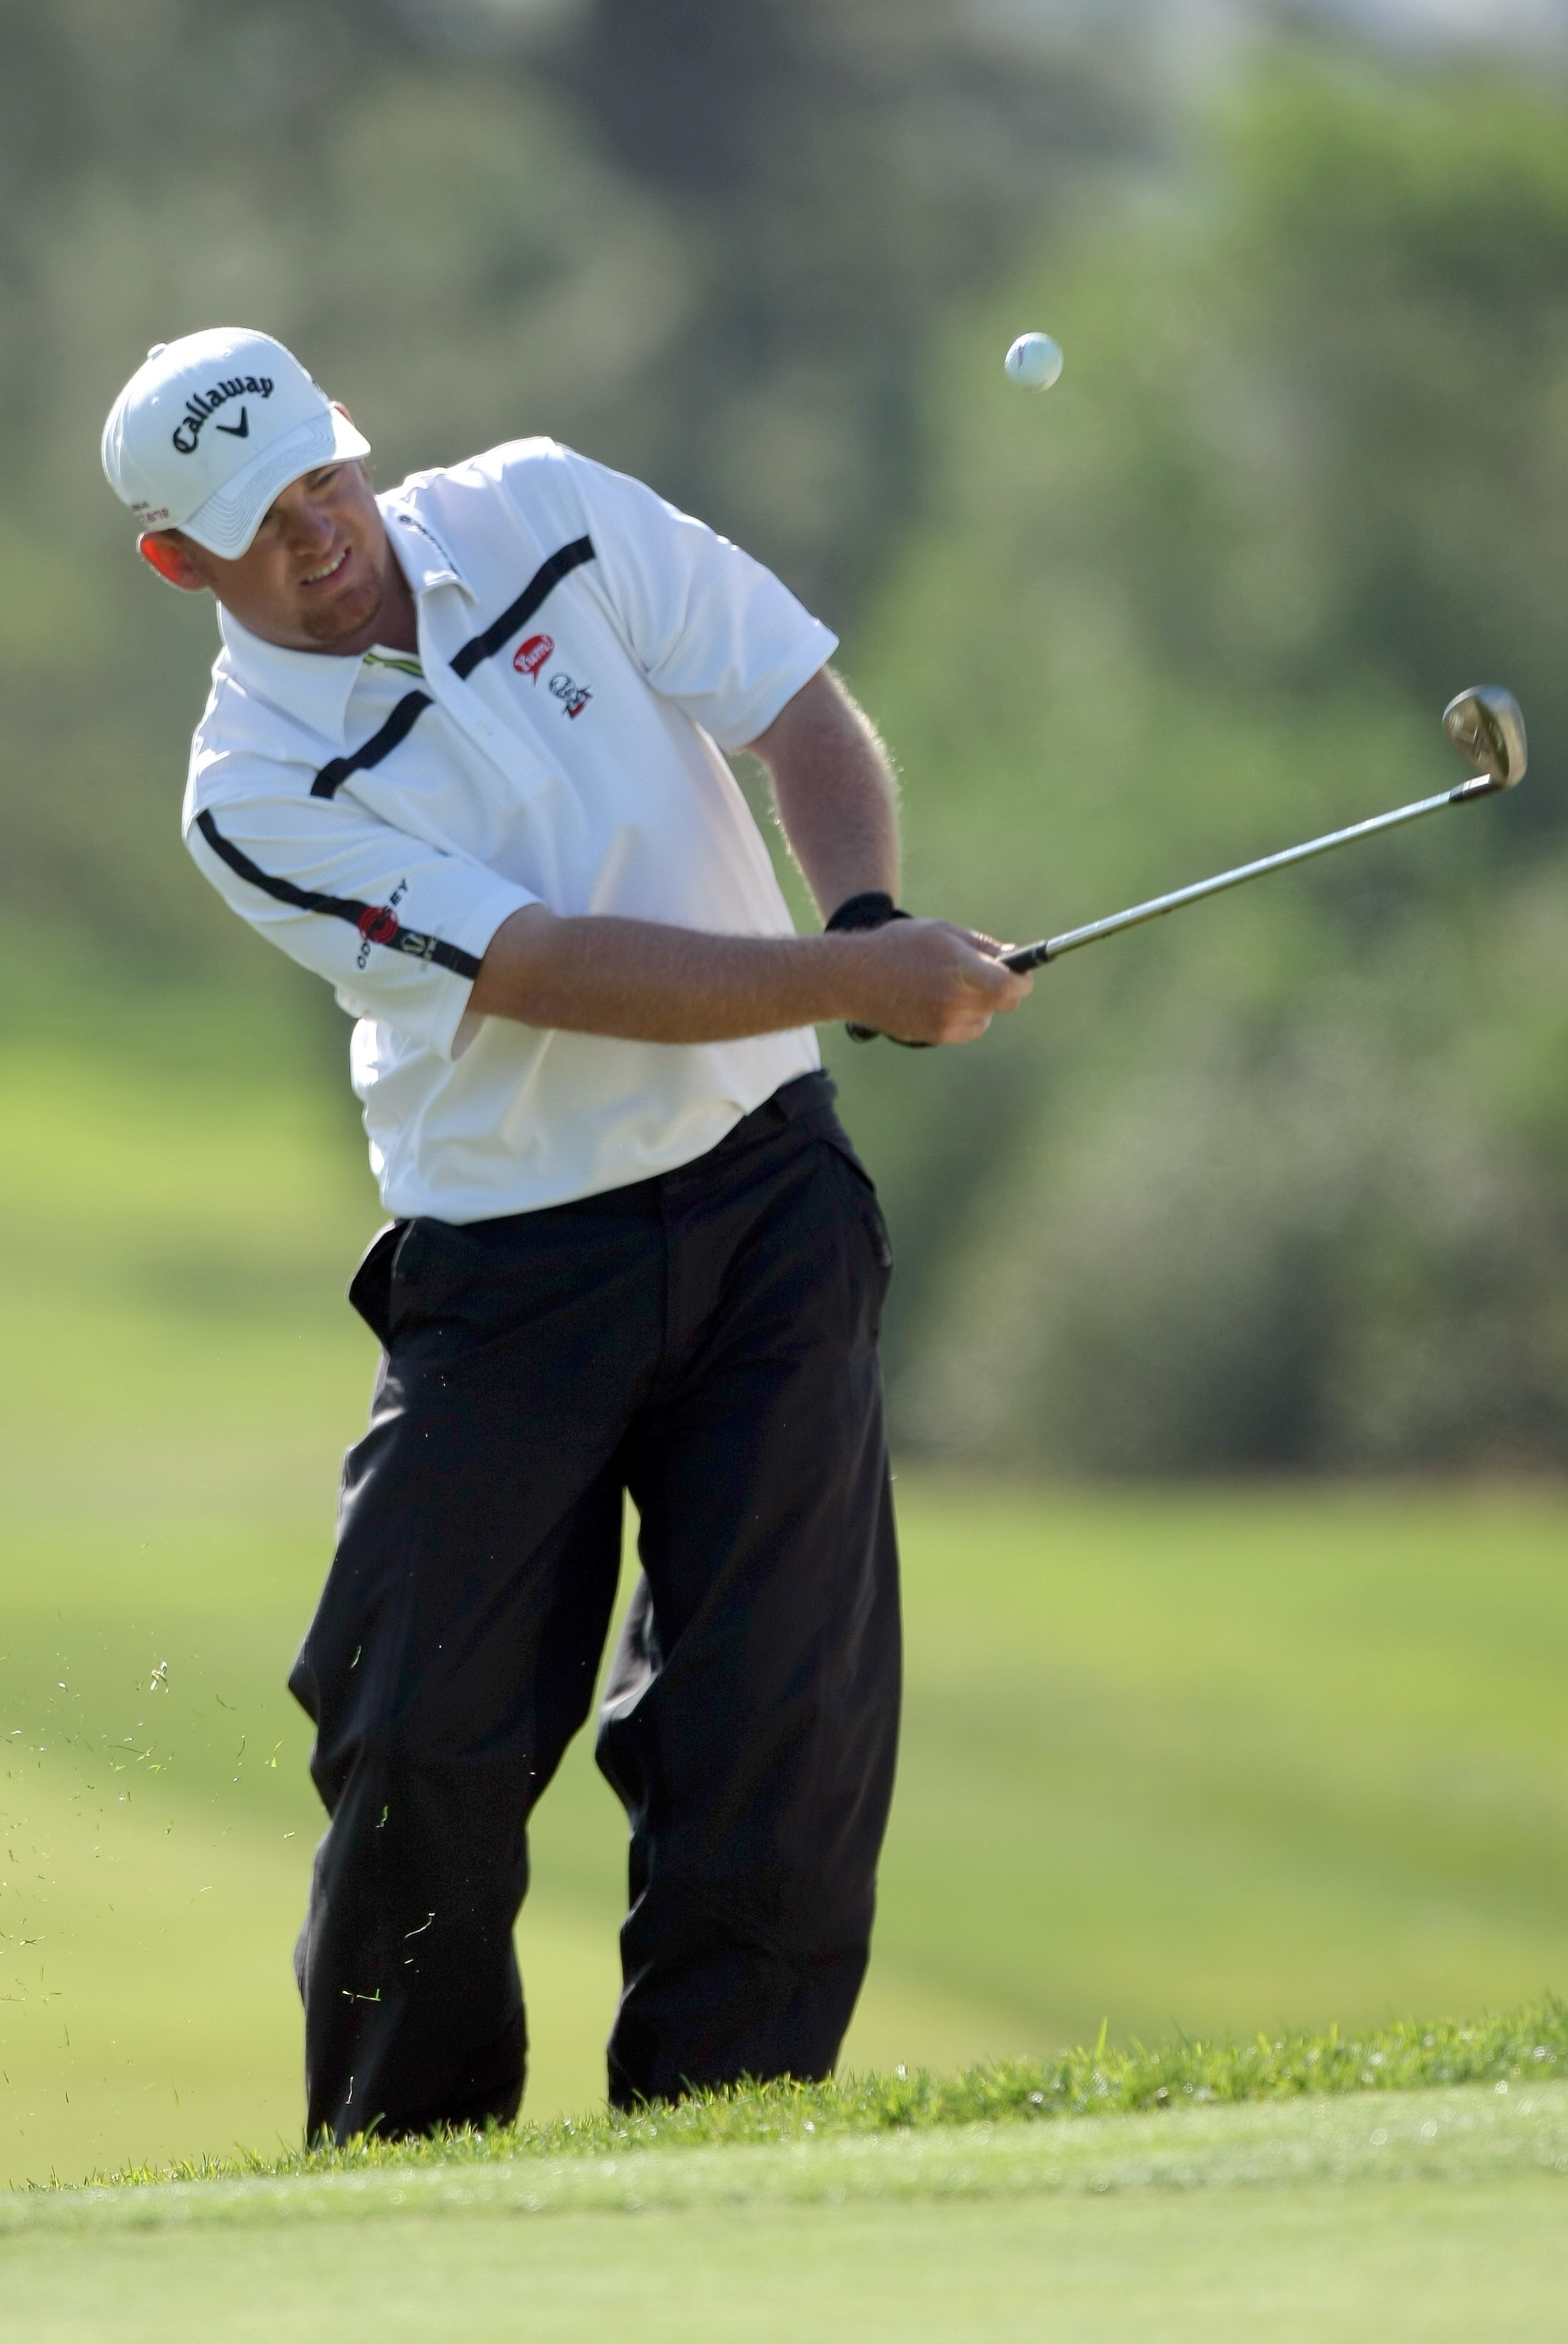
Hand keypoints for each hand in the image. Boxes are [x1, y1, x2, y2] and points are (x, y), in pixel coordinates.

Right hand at [843, 919, 1032, 1044]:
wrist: (854, 978)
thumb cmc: (899, 946)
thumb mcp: (941, 932)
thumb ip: (982, 946)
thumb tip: (1014, 956)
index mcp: (957, 966)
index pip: (1009, 985)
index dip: (1022, 981)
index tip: (1023, 975)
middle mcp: (953, 997)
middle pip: (1004, 1003)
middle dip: (1005, 990)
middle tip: (994, 978)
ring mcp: (944, 1021)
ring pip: (986, 1017)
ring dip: (982, 1003)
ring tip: (956, 986)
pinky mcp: (934, 1036)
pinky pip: (968, 1029)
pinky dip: (965, 1017)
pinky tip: (943, 1001)